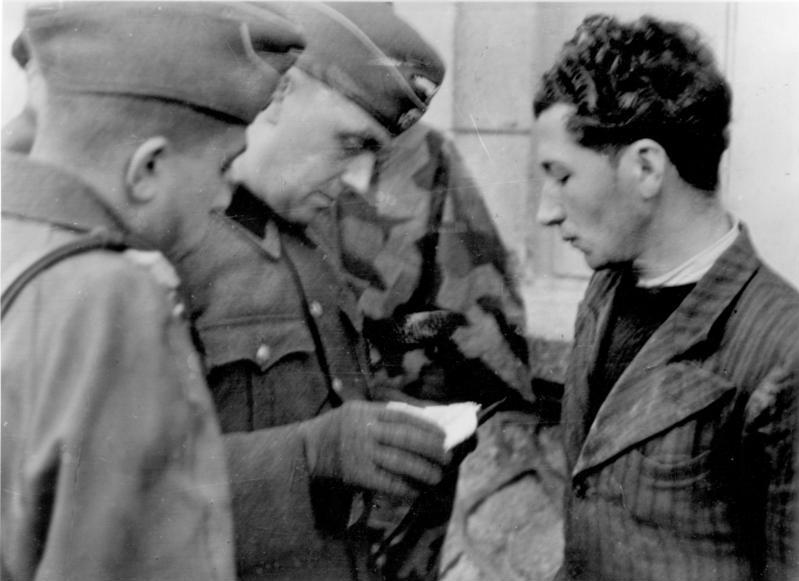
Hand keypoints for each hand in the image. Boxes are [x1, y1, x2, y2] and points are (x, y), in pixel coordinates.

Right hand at [300, 401, 450, 496]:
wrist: (308, 449)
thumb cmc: (338, 428)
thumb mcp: (356, 409)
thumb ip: (382, 413)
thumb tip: (421, 419)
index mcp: (367, 411)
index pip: (404, 416)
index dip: (427, 426)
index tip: (443, 435)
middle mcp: (366, 430)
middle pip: (406, 438)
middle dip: (431, 448)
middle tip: (447, 457)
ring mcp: (361, 452)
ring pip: (400, 461)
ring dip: (423, 470)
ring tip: (437, 477)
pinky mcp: (357, 474)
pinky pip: (387, 482)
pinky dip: (405, 488)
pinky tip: (416, 491)